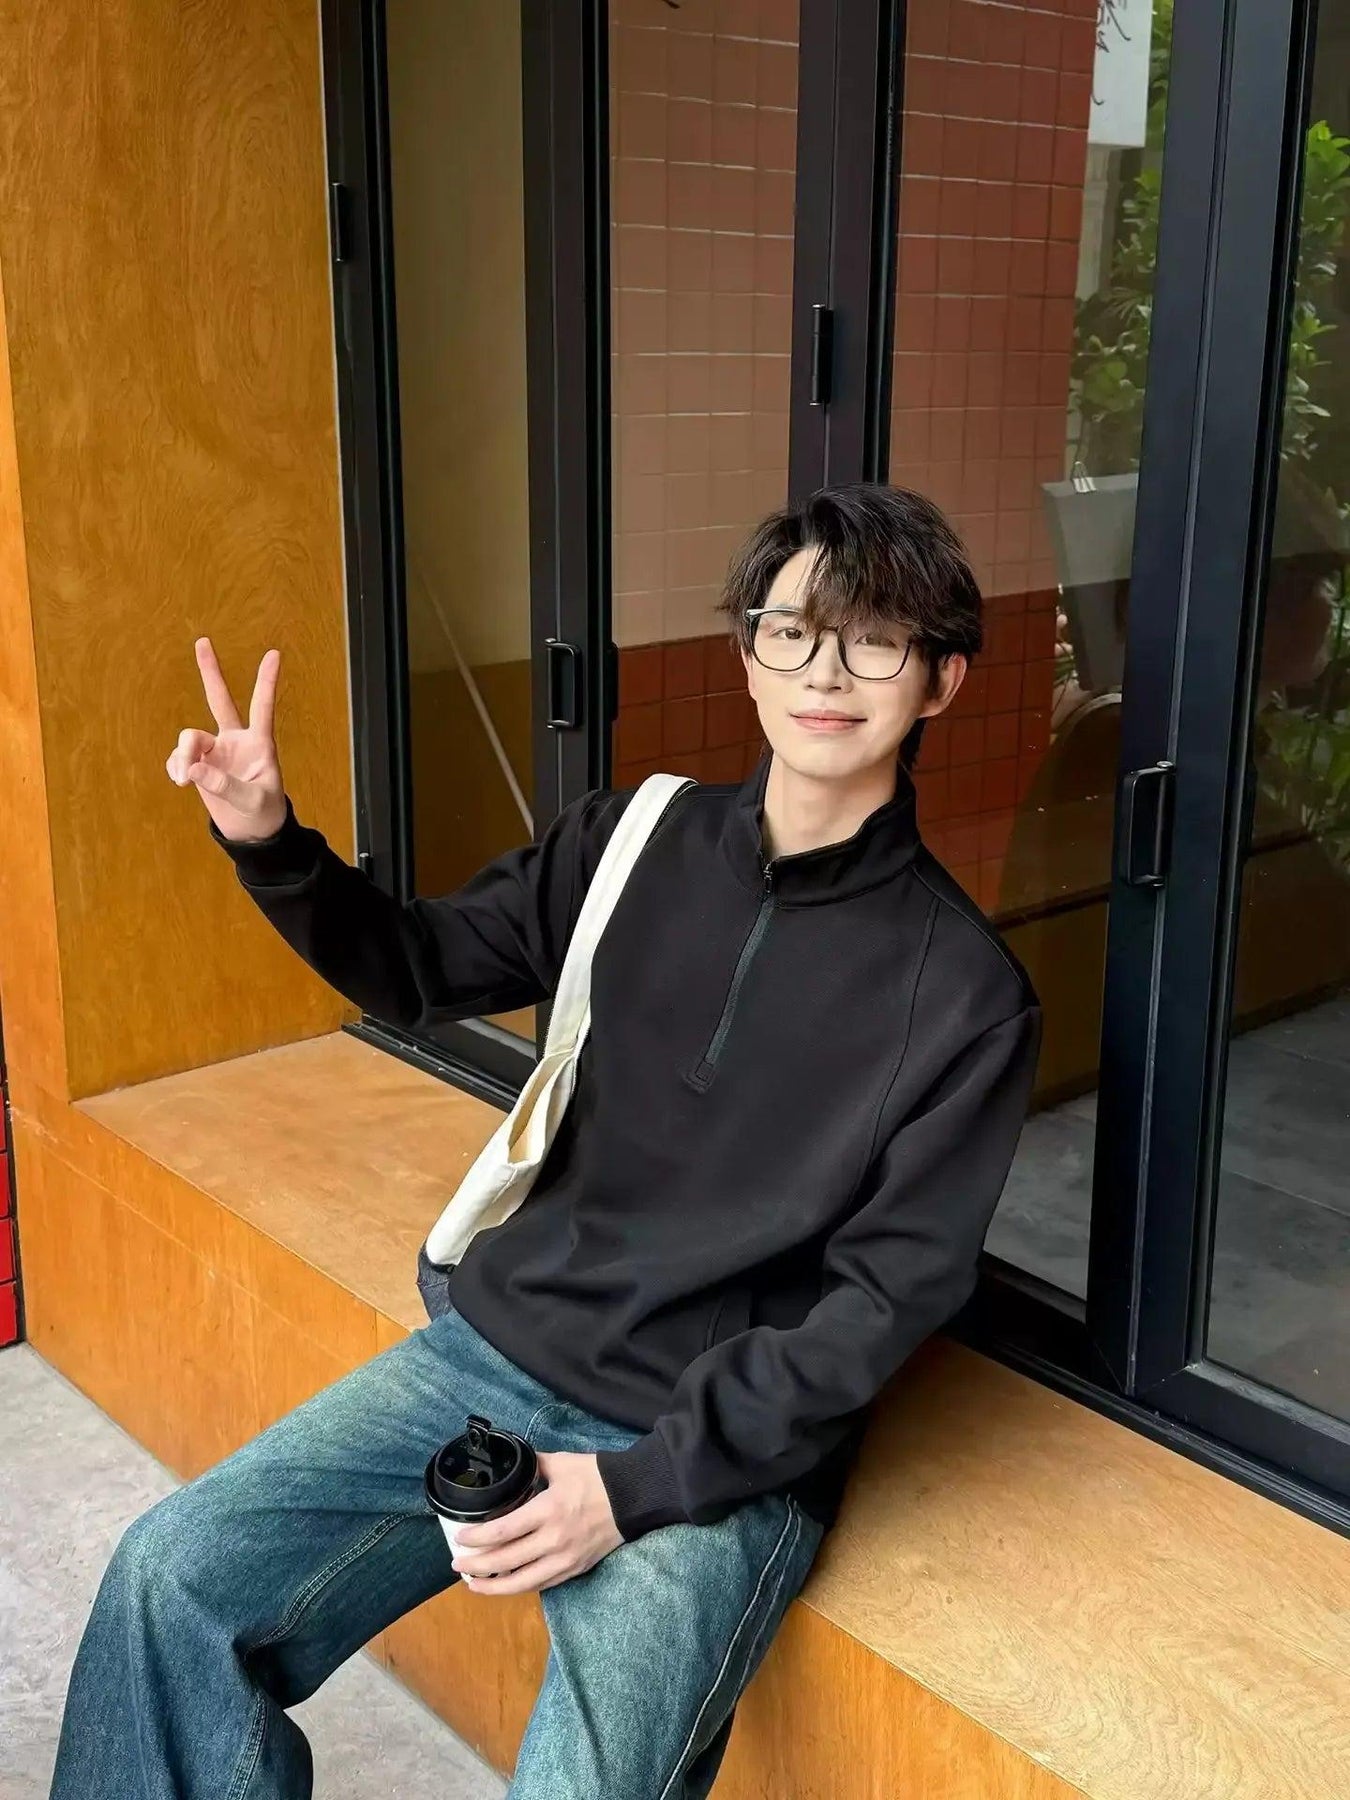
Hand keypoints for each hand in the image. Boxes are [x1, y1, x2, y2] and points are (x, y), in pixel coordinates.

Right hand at [165, 637, 286, 842]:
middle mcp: (236, 741)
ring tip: (183, 780)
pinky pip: (180, 757)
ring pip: (190, 738)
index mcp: (259, 744)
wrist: (251, 833)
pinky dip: (176, 766)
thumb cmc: (263, 814)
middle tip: (203, 641)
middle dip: (211, 672)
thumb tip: (193, 769)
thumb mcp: (251, 802)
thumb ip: (224, 785)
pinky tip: (180, 780)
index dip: (267, 681)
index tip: (275, 653)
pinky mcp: (200, 764)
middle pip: (220, 700)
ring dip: (182, 755)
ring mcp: (216, 751)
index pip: (263, 707)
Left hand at [450, 1452, 623, 1595]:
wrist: (632, 1498)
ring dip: (494, 1587)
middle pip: (506, 1561)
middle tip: (457, 1565)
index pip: (503, 1531)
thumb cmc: (596, 1477)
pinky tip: (505, 1584)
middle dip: (476, 1566)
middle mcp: (554, 1540)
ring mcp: (564, 1559)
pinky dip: (519, 1587)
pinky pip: (541, 1584)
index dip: (477, 1538)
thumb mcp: (561, 1463)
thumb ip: (533, 1465)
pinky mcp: (574, 1569)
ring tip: (473, 1585)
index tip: (460, 1538)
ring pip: (522, 1583)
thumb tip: (512, 1463)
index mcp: (548, 1510)